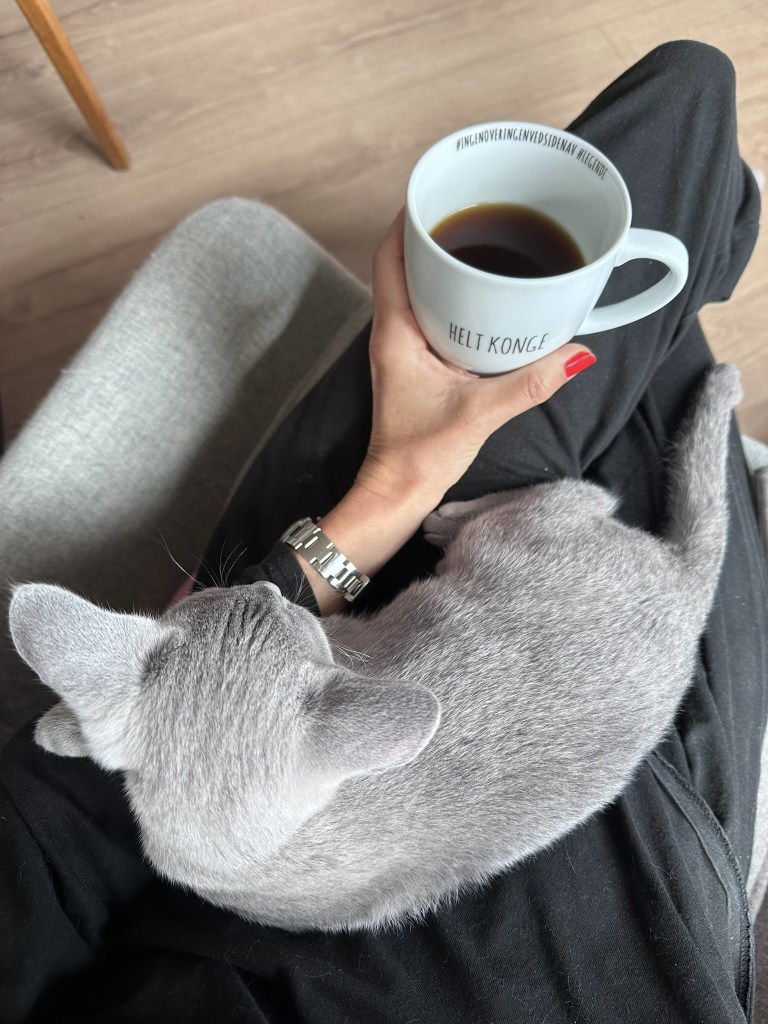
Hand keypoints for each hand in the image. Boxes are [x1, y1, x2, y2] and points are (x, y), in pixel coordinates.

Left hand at [356, 209, 595, 507]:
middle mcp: (394, 333)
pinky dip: (458, 298)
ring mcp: (405, 348)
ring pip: (421, 288)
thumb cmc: (417, 457)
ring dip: (448, 266)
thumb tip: (576, 354)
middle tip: (479, 213)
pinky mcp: (420, 364)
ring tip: (489, 244)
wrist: (398, 493)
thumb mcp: (478, 415)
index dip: (408, 219)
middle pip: (407, 263)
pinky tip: (490, 300)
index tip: (439, 194)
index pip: (388, 257)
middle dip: (439, 234)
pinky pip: (436, 315)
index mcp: (395, 333)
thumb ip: (528, 384)